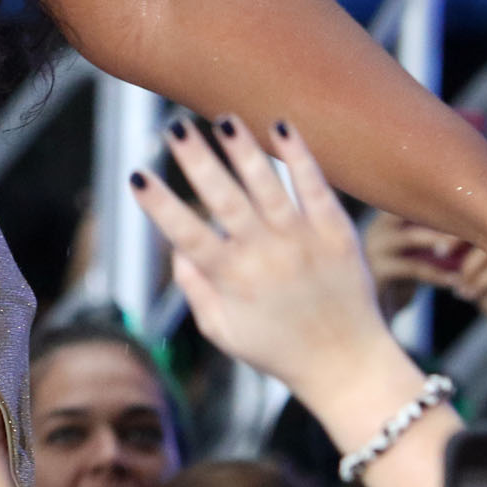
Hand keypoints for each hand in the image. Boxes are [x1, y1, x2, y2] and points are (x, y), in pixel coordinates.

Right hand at [131, 118, 457, 486]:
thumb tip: (175, 246)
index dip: (159, 206)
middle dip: (197, 162)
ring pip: (268, 186)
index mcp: (233, 281)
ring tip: (222, 120)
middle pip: (225, 200)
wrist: (349, 366)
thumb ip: (194, 289)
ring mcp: (303, 242)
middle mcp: (266, 256)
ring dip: (243, 150)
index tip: (136, 176)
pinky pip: (315, 187)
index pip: (187, 236)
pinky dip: (299, 156)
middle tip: (175, 128)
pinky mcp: (336, 233)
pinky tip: (280, 125)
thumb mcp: (223, 331)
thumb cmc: (279, 350)